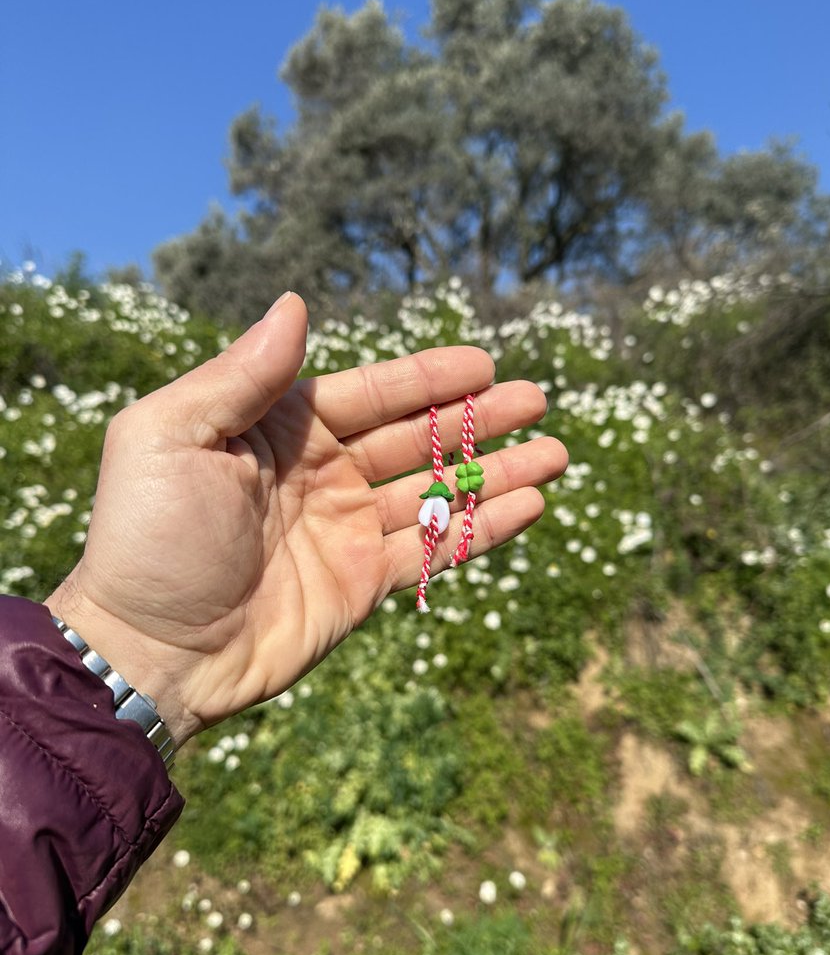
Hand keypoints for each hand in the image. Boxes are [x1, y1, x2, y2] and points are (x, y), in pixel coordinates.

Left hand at [45, 293, 566, 746]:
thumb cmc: (149, 537)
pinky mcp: (362, 584)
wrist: (148, 649)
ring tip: (556, 453)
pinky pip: (434, 548)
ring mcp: (346, 529)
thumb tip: (295, 305)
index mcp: (277, 428)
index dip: (429, 378)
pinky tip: (529, 506)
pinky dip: (482, 528)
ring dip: (496, 471)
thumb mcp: (173, 437)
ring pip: (436, 491)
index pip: (370, 392)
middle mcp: (320, 473)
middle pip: (416, 436)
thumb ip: (241, 376)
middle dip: (478, 418)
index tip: (484, 362)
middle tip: (538, 400)